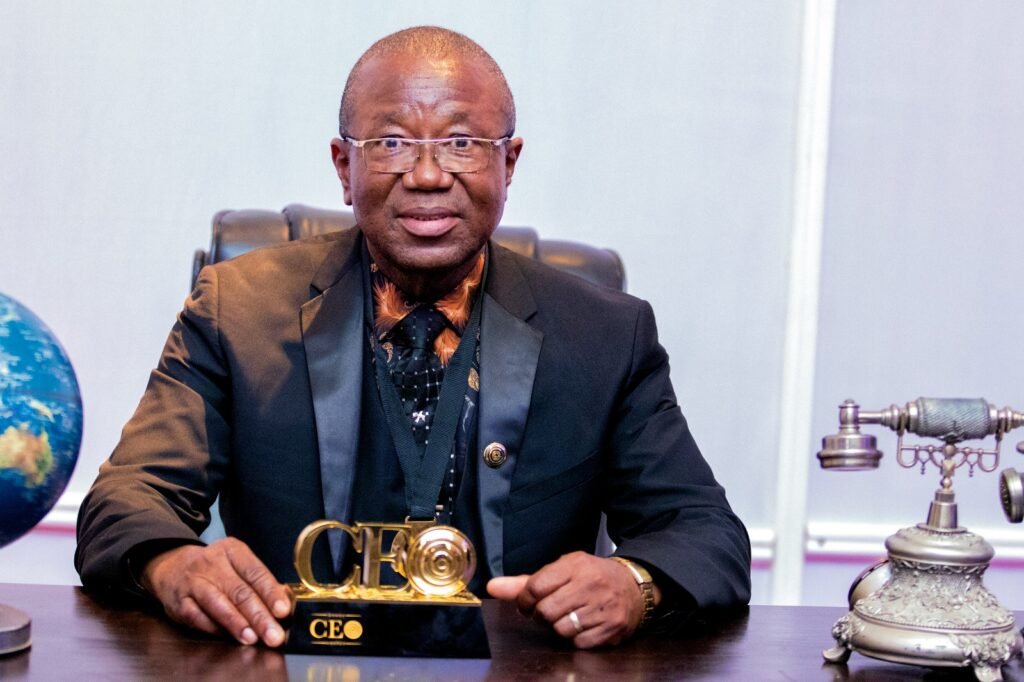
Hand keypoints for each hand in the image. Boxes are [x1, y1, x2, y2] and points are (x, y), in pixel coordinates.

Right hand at [141, 538, 292, 646]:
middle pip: (239, 591)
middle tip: (273, 634)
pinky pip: (197, 617)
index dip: (270, 593)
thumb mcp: (236, 564)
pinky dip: (214, 628)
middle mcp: (212, 563)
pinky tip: (227, 636)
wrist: (171, 566)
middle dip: (259, 616)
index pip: (255, 573)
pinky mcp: (178, 601)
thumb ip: (258, 582)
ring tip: (252, 638)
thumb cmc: (214, 568)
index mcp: (232, 550)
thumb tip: (284, 602)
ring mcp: (193, 582)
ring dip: (237, 624)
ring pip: (218, 604)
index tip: (283, 611)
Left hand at [486, 551, 659, 647]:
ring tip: (569, 616)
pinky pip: (579, 642)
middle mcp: (589, 584)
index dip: (525, 600)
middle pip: (546, 611)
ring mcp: (602, 607)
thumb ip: (526, 581)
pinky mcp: (611, 627)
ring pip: (561, 628)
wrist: (634, 587)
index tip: (528, 603)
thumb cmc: (592, 577)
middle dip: (542, 615)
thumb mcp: (563, 570)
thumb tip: (492, 587)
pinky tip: (583, 625)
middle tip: (550, 610)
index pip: (535, 587)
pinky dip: (576, 637)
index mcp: (574, 565)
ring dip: (559, 627)